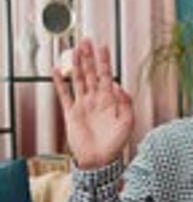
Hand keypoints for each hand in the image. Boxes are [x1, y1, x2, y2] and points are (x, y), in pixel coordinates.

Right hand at [53, 39, 133, 169]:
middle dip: (88, 57)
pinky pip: (64, 95)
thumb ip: (126, 103)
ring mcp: (83, 105)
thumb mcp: (127, 123)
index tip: (103, 47)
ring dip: (75, 65)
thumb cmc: (115, 144)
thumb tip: (119, 86)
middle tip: (86, 41)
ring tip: (73, 50)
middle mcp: (95, 100)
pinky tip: (56, 71)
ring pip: (78, 80)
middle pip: (91, 73)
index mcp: (110, 101)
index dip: (104, 61)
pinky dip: (59, 83)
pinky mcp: (71, 113)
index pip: (107, 76)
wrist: (99, 160)